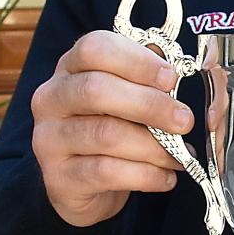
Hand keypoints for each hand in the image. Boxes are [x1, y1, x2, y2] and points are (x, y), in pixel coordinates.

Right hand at [31, 31, 191, 227]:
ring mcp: (49, 139)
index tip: (170, 79)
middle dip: (150, 104)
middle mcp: (51, 99)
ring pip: (106, 135)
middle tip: (184, 120)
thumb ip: (144, 80)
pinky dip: (146, 175)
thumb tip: (172, 71)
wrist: (81, 186)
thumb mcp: (123, 98)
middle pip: (97, 89)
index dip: (137, 60)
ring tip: (180, 155)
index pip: (94, 48)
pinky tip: (166, 177)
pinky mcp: (59, 177)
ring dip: (154, 147)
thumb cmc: (110, 130)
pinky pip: (107, 172)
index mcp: (70, 69)